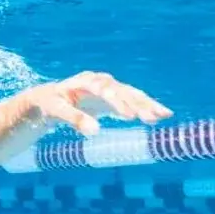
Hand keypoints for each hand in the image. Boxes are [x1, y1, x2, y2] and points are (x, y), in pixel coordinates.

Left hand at [27, 71, 171, 136]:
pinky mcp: (113, 98)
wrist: (51, 98)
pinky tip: (160, 116)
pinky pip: (132, 101)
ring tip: (164, 115)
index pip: (104, 90)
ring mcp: (108, 89)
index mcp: (85, 81)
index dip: (117, 102)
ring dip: (147, 104)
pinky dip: (144, 108)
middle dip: (137, 103)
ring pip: (130, 95)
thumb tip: (95, 132)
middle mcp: (100, 82)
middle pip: (122, 91)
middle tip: (153, 116)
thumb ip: (74, 118)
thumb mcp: (55, 110)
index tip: (130, 116)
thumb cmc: (50, 103)